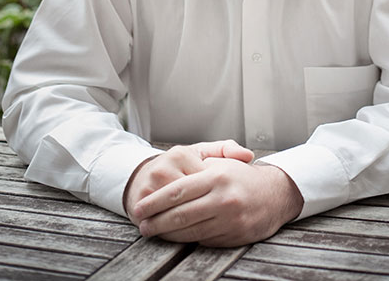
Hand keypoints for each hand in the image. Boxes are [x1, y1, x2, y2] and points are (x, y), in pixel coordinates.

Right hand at [124, 140, 253, 224]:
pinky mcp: (140, 199)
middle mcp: (164, 167)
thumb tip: (248, 155)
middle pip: (189, 200)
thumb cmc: (180, 165)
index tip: (235, 205)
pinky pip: (161, 220)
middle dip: (209, 214)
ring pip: (175, 213)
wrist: (144, 174)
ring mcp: (150, 185)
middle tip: (230, 224)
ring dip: (192, 227)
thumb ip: (225, 150)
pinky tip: (188, 237)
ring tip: (212, 233)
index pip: (205, 180)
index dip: (219, 195)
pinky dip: (173, 232)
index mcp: (182, 154)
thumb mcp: (201, 153)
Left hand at [132, 158, 303, 246]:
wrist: (276, 194)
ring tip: (154, 232)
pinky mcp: (235, 236)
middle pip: (180, 215)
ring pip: (190, 231)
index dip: (155, 202)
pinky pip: (204, 240)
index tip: (140, 208)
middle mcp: (223, 198)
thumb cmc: (243, 176)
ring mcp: (230, 220)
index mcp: (217, 176)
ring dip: (168, 235)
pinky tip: (177, 237)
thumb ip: (197, 166)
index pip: (177, 191)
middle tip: (142, 225)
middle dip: (156, 222)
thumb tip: (168, 183)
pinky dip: (188, 240)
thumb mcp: (222, 162)